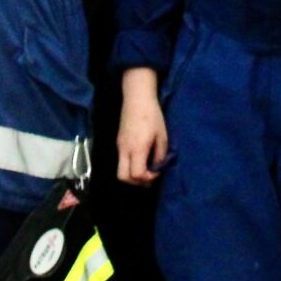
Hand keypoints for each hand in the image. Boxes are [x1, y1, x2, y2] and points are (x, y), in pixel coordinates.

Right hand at [116, 66, 168, 184]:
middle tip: (149, 176)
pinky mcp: (118, 142)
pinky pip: (121, 161)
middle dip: (136, 182)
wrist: (137, 98)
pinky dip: (130, 166)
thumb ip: (160, 155)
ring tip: (146, 169)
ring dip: (132, 175)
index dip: (147, 178)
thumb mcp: (162, 137)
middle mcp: (124, 150)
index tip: (157, 171)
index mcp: (137, 148)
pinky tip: (141, 159)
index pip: (136, 175)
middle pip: (123, 177)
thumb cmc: (153, 116)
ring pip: (120, 170)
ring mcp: (119, 146)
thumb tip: (157, 168)